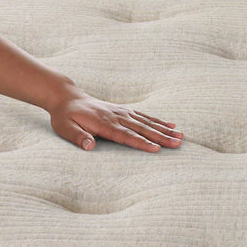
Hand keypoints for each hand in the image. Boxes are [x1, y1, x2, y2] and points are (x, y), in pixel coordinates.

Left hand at [46, 81, 183, 151]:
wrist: (67, 97)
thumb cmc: (65, 116)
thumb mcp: (65, 128)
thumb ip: (77, 137)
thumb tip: (89, 146)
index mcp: (104, 124)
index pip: (127, 136)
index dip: (142, 143)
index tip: (157, 149)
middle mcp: (117, 117)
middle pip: (143, 128)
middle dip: (162, 136)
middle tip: (178, 143)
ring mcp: (122, 112)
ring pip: (147, 122)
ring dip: (165, 129)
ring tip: (181, 136)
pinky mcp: (124, 110)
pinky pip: (144, 116)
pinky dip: (159, 120)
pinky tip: (171, 124)